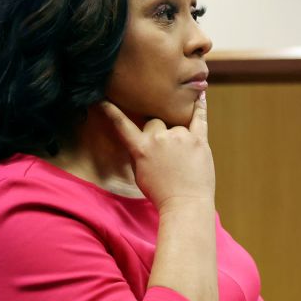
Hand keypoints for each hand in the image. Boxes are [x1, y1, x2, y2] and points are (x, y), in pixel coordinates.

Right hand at [99, 93, 214, 212]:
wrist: (185, 205)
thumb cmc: (161, 193)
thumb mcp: (140, 174)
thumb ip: (140, 152)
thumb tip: (143, 139)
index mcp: (141, 148)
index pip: (122, 125)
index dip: (110, 111)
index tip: (100, 99)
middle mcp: (160, 138)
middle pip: (154, 122)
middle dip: (157, 132)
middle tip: (166, 153)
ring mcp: (181, 137)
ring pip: (176, 124)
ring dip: (178, 135)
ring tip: (183, 158)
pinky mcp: (199, 140)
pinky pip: (200, 118)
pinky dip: (200, 107)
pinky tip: (200, 95)